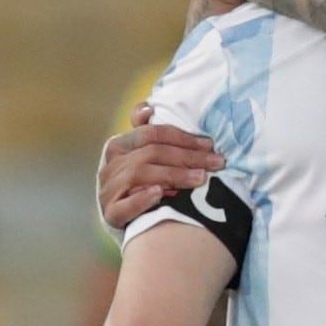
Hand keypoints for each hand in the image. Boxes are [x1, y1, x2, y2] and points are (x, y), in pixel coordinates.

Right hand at [97, 108, 225, 231]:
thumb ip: (148, 133)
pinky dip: (142, 199)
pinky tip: (160, 194)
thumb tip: (148, 108)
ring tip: (200, 178)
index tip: (210, 144)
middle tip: (216, 163)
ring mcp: (109, 190)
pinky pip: (124, 206)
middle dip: (188, 157)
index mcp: (119, 145)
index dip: (183, 138)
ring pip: (140, 175)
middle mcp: (111, 165)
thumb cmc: (138, 182)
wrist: (123, 217)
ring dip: (173, 175)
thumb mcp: (141, 155)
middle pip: (152, 153)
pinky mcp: (110, 213)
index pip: (152, 134)